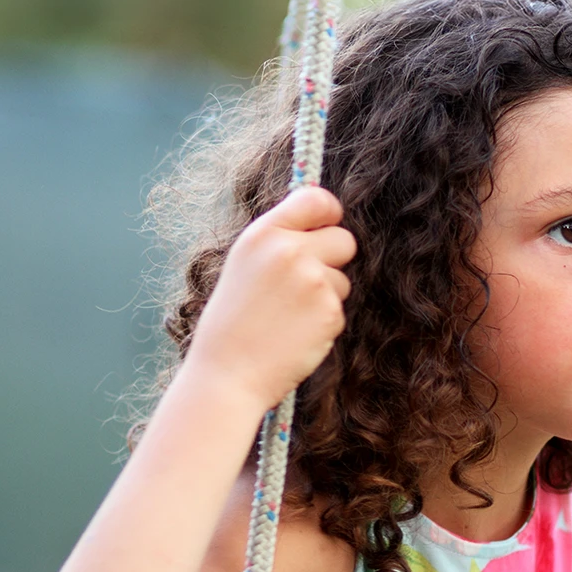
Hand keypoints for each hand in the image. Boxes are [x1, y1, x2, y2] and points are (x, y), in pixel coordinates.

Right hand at [186, 186, 355, 411]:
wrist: (227, 373)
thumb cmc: (232, 322)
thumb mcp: (245, 266)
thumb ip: (279, 242)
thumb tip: (320, 224)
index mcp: (263, 234)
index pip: (316, 198)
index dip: (329, 212)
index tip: (327, 224)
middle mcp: (289, 251)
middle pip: (344, 239)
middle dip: (333, 259)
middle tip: (305, 284)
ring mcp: (313, 280)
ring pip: (343, 278)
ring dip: (326, 295)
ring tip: (288, 315)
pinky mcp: (329, 311)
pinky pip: (340, 308)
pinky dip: (323, 322)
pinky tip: (295, 334)